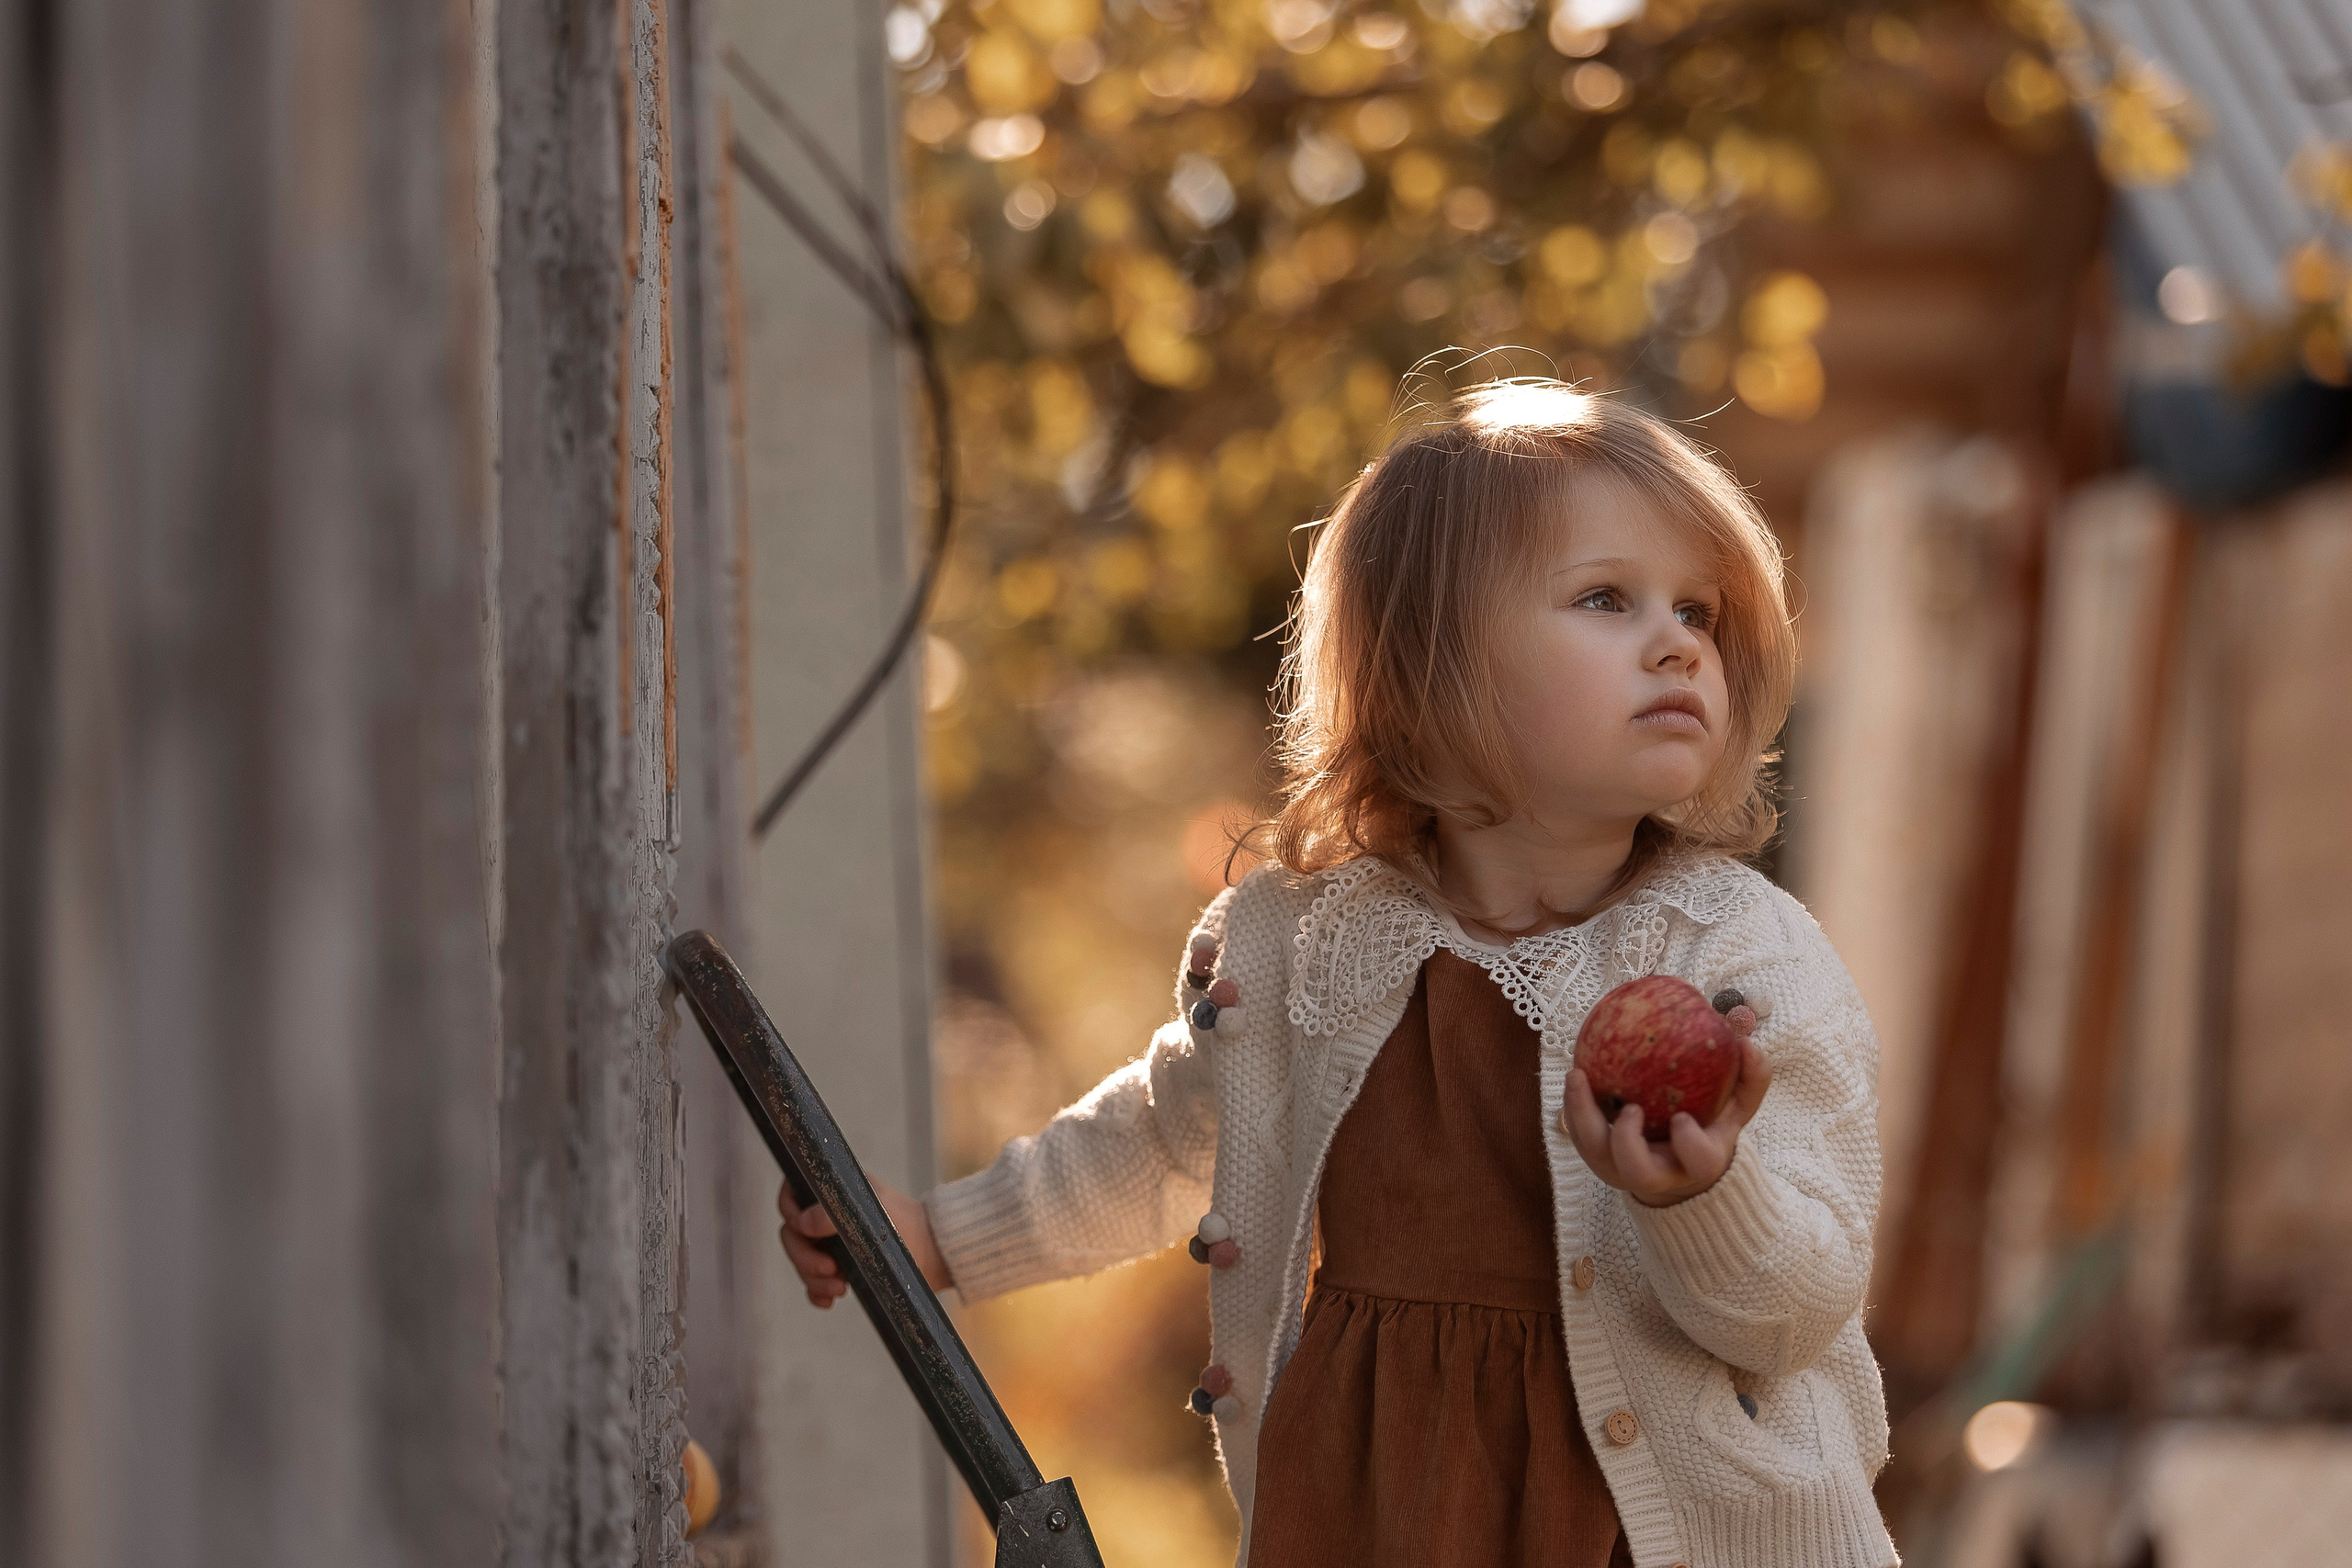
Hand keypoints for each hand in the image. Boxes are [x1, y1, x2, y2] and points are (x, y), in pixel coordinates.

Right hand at [777, 1174, 953, 1308]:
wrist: (935, 1252)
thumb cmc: (907, 1225)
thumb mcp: (870, 1215)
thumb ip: (832, 1214)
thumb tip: (799, 1222)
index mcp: (834, 1190)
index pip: (792, 1192)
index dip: (790, 1212)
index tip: (805, 1232)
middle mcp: (828, 1214)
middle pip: (792, 1234)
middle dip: (804, 1257)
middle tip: (830, 1271)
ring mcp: (832, 1242)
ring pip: (802, 1260)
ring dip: (812, 1278)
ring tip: (839, 1289)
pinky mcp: (841, 1267)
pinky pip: (814, 1282)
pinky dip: (817, 1292)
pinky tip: (830, 1301)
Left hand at [1563, 1034, 1770, 1207]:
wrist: (1677, 1162)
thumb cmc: (1709, 1127)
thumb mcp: (1737, 1106)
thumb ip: (1752, 1077)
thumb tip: (1748, 1042)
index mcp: (1697, 1163)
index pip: (1699, 1161)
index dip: (1690, 1143)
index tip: (1682, 1116)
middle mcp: (1657, 1174)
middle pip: (1637, 1172)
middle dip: (1628, 1142)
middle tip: (1628, 1107)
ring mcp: (1622, 1170)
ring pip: (1596, 1155)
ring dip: (1584, 1117)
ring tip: (1578, 1075)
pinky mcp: (1597, 1159)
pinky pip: (1579, 1136)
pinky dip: (1574, 1107)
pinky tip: (1575, 1072)